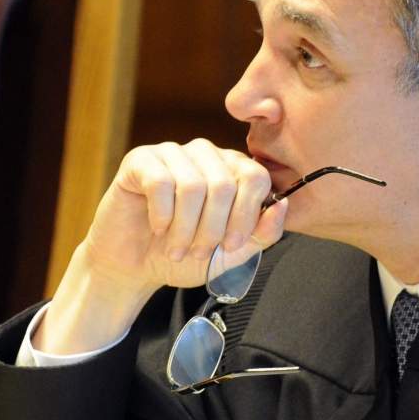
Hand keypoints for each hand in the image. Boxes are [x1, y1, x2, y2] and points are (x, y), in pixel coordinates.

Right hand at [35, 140, 287, 354]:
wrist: (136, 266)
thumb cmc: (186, 256)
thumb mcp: (232, 254)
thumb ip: (263, 233)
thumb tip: (282, 205)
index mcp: (233, 169)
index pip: (256, 177)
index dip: (246, 215)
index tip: (230, 246)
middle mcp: (205, 154)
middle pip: (224, 183)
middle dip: (213, 229)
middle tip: (198, 253)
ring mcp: (172, 153)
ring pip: (192, 185)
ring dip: (185, 228)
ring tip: (177, 249)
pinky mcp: (140, 160)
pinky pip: (159, 182)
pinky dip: (161, 215)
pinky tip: (158, 228)